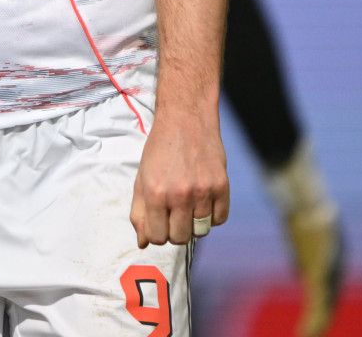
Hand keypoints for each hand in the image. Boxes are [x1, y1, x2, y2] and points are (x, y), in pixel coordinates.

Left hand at [130, 111, 229, 246]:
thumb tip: (142, 243)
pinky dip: (212, 215)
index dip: (157, 233)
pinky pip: (219, 220)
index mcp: (155, 191)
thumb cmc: (160, 148)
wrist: (186, 118)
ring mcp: (203, 191)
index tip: (159, 221)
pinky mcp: (222, 186)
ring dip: (193, 223)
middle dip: (175, 230)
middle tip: (173, 212)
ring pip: (200, 232)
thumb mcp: (142, 176)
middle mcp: (179, 194)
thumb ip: (139, 211)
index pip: (157, 238)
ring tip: (188, 204)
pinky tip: (203, 199)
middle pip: (179, 238)